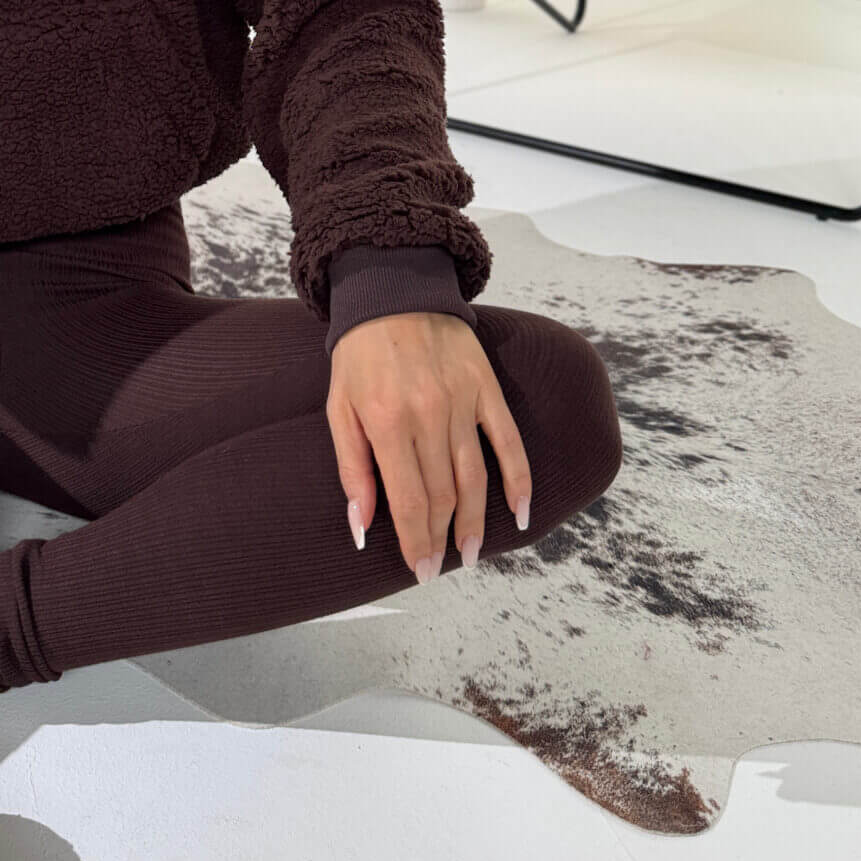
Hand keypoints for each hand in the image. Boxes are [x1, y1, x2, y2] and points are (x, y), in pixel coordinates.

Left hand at [326, 310, 531, 581]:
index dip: (416, 541)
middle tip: (440, 566)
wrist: (392, 291)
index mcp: (387, 422)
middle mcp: (428, 415)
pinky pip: (509, 442)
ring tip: (471, 554)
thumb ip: (352, 469)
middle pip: (443, 495)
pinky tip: (521, 514)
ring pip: (475, 478)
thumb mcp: (338, 408)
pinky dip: (519, 481)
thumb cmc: (359, 354)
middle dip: (441, 538)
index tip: (419, 570)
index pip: (409, 500)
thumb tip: (361, 527)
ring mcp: (461, 401)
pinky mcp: (486, 388)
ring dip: (476, 523)